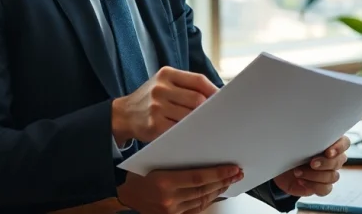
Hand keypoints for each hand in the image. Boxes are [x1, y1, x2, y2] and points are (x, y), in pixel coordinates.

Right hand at [111, 66, 218, 144]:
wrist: (123, 114)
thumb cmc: (150, 99)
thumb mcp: (163, 84)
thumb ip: (186, 86)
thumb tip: (216, 96)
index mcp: (166, 74)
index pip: (198, 80)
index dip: (214, 91)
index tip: (225, 100)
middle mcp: (161, 88)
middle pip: (197, 100)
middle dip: (208, 110)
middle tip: (218, 118)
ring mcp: (156, 107)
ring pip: (190, 116)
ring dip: (200, 123)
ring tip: (208, 127)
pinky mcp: (154, 125)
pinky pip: (179, 130)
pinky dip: (189, 133)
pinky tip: (193, 135)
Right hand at [118, 165, 243, 213]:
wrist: (125, 197)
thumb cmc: (138, 176)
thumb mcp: (153, 162)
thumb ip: (175, 160)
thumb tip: (200, 152)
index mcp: (164, 181)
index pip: (198, 177)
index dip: (218, 173)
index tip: (232, 168)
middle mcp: (169, 199)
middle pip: (203, 189)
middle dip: (223, 180)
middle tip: (237, 172)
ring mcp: (171, 210)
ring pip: (202, 199)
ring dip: (218, 190)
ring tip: (230, 180)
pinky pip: (196, 208)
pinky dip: (208, 200)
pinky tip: (216, 192)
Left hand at [272, 135, 350, 196]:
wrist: (279, 166)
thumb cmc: (289, 149)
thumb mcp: (295, 139)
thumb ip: (304, 135)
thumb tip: (304, 129)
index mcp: (329, 143)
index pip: (344, 143)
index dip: (339, 147)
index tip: (328, 152)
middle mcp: (332, 158)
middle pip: (339, 161)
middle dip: (325, 163)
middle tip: (311, 163)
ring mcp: (328, 173)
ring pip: (333, 176)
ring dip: (315, 175)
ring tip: (298, 171)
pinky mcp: (322, 186)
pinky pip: (325, 189)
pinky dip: (312, 185)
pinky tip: (301, 180)